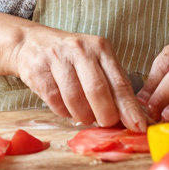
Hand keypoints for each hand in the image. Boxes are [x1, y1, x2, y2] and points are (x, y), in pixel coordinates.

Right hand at [9, 25, 149, 131]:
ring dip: (83, 116)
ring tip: (84, 115)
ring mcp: (58, 59)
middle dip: (105, 115)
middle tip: (106, 124)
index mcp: (100, 47)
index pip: (119, 82)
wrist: (31, 43)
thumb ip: (112, 84)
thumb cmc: (70, 57)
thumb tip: (131, 115)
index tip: (137, 126)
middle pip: (97, 90)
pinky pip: (56, 102)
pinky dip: (64, 112)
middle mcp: (80, 49)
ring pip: (75, 99)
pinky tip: (66, 107)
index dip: (128, 108)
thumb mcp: (95, 62)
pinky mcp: (39, 71)